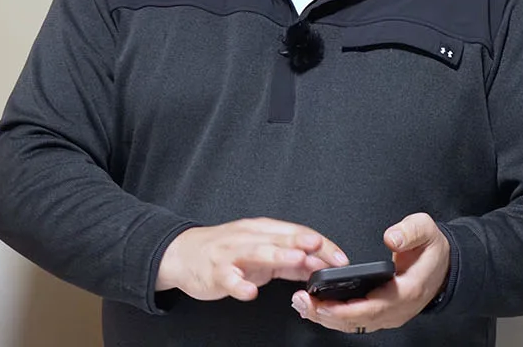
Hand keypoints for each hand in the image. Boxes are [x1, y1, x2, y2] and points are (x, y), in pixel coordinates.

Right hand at [156, 217, 348, 301]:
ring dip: (278, 254)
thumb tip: (320, 264)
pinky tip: (250, 292)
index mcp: (262, 230)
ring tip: (297, 259)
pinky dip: (239, 285)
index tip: (339, 256)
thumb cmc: (226, 251)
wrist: (183, 254)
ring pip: (257, 252)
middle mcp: (249, 238)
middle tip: (321, 247)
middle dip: (302, 242)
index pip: (296, 232)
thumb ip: (290, 259)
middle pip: (279, 238)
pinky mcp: (215, 273)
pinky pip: (229, 279)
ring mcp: (231, 254)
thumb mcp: (261, 250)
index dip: (320, 244)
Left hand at [291, 213, 449, 333]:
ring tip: (302, 304)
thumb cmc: (432, 250)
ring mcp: (389, 315)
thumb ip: (410, 231)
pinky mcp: (381, 315)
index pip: (374, 307)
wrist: (444, 267)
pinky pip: (355, 321)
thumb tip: (391, 237)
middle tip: (302, 302)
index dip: (346, 309)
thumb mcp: (426, 230)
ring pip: (354, 325)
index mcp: (409, 290)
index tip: (323, 303)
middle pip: (358, 321)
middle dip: (327, 315)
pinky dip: (334, 317)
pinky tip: (316, 308)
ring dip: (326, 318)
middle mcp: (397, 309)